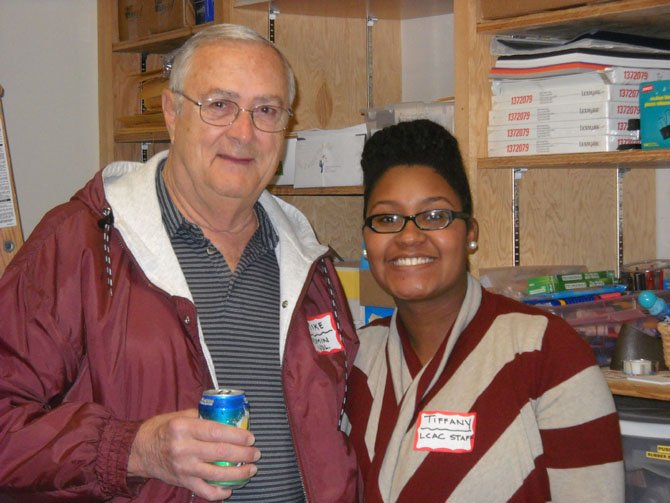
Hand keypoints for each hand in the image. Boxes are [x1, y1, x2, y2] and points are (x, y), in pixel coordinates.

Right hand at [128, 408, 259, 500]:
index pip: (216, 432)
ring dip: (238, 473)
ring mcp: (183, 468)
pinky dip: (219, 493)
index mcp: (184, 428)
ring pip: (217, 474)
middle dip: (243, 454)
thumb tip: (228, 417)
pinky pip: (205, 491)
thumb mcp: (180, 415)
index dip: (237, 435)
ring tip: (251, 469)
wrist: (139, 450)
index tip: (250, 437)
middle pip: (220, 452)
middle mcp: (184, 448)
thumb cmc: (162, 429)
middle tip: (255, 453)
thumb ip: (202, 416)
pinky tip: (231, 488)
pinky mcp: (182, 482)